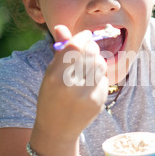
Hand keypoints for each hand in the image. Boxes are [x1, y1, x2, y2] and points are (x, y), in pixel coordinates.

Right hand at [32, 25, 107, 145]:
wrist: (57, 129)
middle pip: (91, 53)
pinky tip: (89, 84)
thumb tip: (61, 26)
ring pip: (101, 64)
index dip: (83, 37)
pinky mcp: (98, 102)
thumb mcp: (50, 73)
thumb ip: (59, 50)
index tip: (86, 35)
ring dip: (96, 61)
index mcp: (55, 76)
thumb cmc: (52, 96)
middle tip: (87, 51)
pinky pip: (104, 79)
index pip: (75, 46)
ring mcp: (86, 95)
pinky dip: (99, 77)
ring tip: (87, 68)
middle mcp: (71, 86)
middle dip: (91, 48)